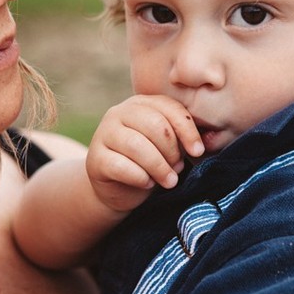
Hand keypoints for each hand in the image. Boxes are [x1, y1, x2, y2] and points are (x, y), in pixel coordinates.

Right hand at [86, 95, 204, 212]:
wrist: (118, 189)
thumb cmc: (149, 163)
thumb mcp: (166, 147)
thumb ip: (178, 138)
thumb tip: (197, 145)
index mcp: (141, 103)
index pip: (169, 108)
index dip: (187, 130)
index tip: (198, 151)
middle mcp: (119, 112)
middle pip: (155, 125)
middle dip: (172, 151)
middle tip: (178, 168)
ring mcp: (103, 134)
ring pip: (138, 146)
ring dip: (159, 167)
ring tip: (169, 181)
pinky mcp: (95, 159)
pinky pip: (121, 166)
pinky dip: (140, 177)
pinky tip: (147, 184)